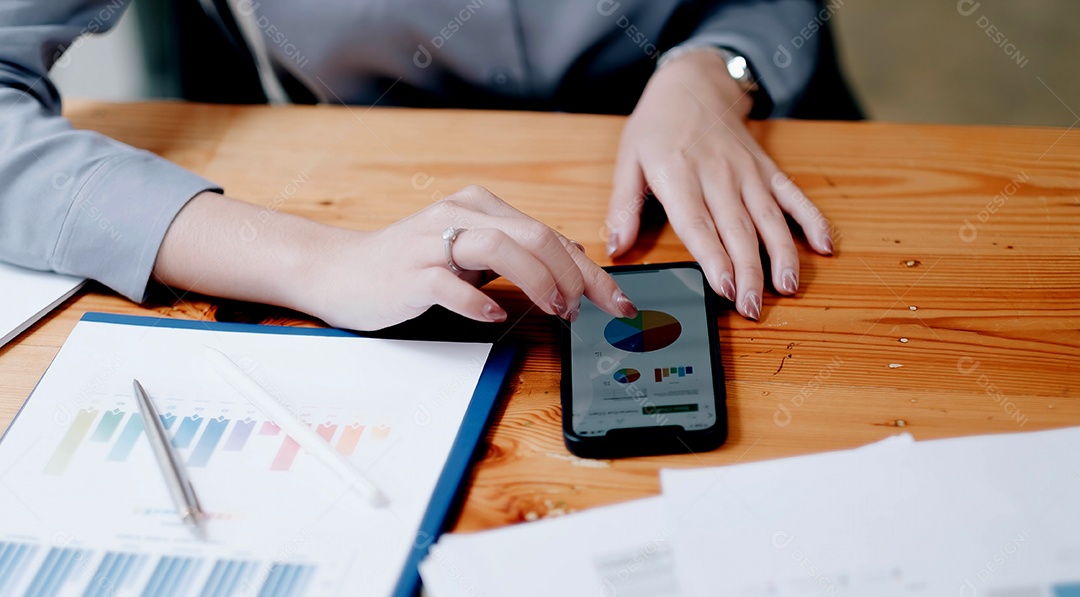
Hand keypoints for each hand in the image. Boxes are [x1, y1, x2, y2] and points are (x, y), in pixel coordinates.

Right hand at [156, 187, 636, 330]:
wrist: (340, 272)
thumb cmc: (410, 266)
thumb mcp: (469, 253)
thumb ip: (515, 253)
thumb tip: (572, 261)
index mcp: (480, 207)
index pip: (550, 235)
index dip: (590, 271)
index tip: (617, 301)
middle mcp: (460, 214)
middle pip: (535, 235)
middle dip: (574, 276)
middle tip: (589, 311)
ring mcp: (433, 241)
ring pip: (501, 247)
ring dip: (538, 281)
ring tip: (555, 310)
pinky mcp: (409, 271)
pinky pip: (450, 282)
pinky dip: (478, 299)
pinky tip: (494, 315)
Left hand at [604, 49, 833, 319]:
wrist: (694, 81)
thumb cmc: (657, 125)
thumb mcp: (628, 159)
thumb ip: (622, 206)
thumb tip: (615, 247)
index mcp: (679, 174)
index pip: (698, 223)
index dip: (713, 258)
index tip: (723, 288)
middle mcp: (718, 174)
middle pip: (737, 229)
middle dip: (749, 272)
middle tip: (754, 308)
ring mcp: (747, 172)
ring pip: (769, 218)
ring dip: (782, 255)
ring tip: (788, 288)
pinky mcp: (767, 169)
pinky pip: (794, 195)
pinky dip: (812, 219)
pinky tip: (825, 245)